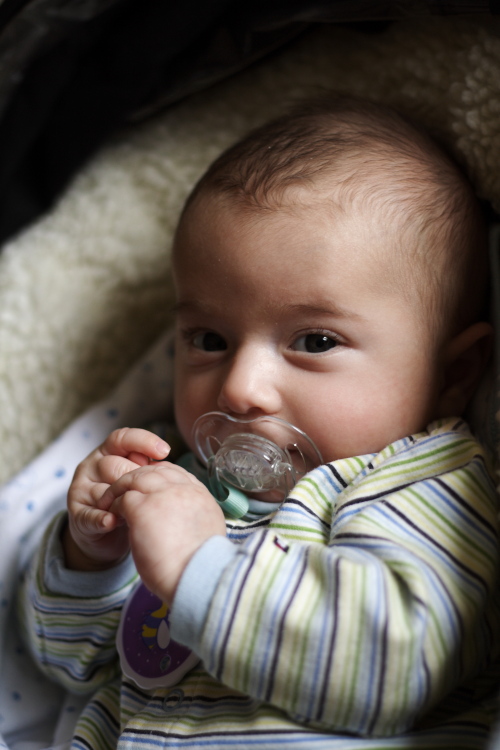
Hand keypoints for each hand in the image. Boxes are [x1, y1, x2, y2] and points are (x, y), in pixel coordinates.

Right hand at [65, 428, 169, 570]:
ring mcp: (81, 492)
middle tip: (152, 493)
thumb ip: (146, 467)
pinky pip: (90, 516)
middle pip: (114, 466)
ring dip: (122, 502)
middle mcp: (91, 467)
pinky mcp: (77, 517)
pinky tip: (112, 521)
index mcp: (106, 452)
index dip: (143, 441)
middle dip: (136, 479)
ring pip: (103, 492)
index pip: (122, 438)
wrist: (108, 535)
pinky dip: (102, 519)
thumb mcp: (137, 478)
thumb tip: (164, 464)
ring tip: (139, 511)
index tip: (165, 451)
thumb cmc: (128, 498)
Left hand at [100, 462, 226, 604]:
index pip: (175, 472)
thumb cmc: (201, 564)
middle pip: (154, 470)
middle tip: (124, 490)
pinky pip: (123, 498)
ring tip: (112, 501)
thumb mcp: (207, 530)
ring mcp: (161, 495)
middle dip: (137, 477)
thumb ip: (194, 516)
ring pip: (135, 478)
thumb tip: (185, 518)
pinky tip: (112, 517)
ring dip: (121, 488)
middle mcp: (182, 488)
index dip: (159, 475)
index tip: (148, 486)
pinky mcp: (141, 508)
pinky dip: (115, 506)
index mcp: (199, 493)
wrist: (196, 576)